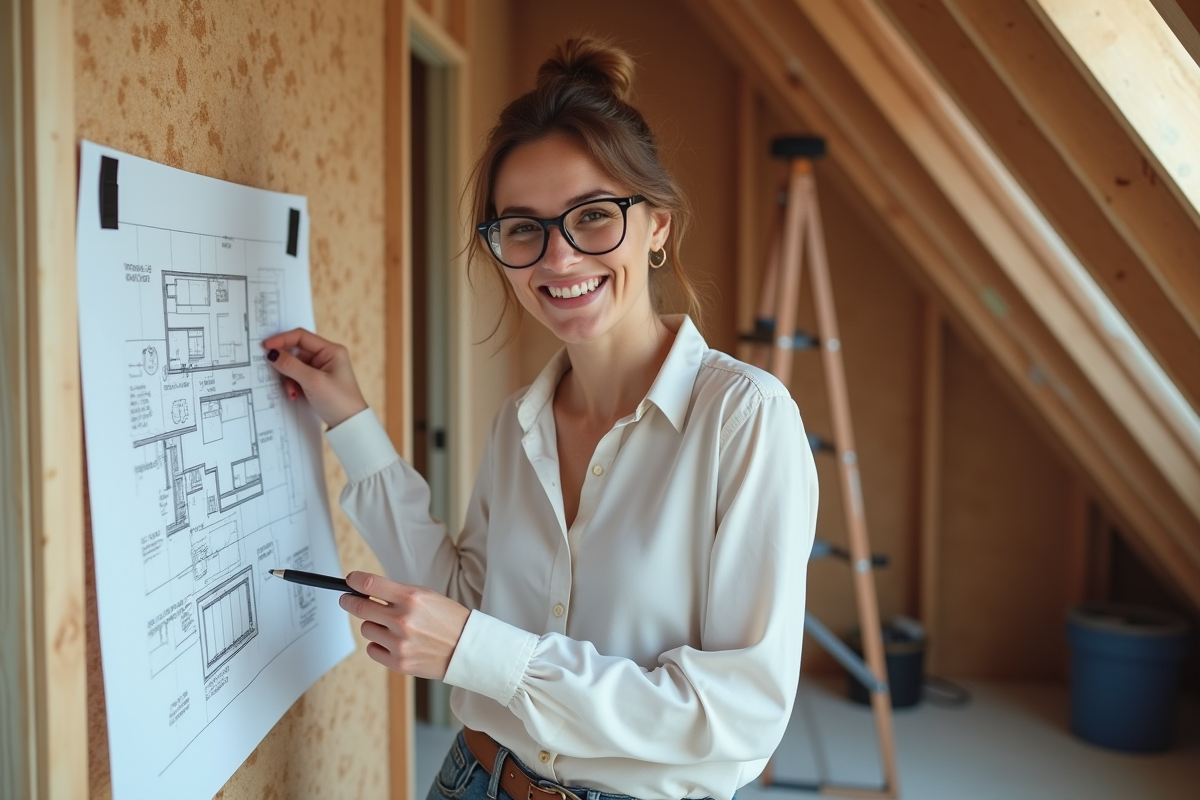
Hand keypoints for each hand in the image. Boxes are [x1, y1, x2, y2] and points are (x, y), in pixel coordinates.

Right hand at [261, 328, 367, 427]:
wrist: (349, 425)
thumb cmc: (339, 401)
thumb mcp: (313, 381)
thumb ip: (291, 365)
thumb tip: (272, 353)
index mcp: (331, 351)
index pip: (301, 337)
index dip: (282, 339)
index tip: (266, 346)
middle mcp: (326, 357)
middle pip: (296, 352)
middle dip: (286, 365)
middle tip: (276, 374)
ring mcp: (321, 369)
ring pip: (294, 366)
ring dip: (289, 379)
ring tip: (292, 392)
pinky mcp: (316, 381)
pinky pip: (297, 377)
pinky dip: (293, 385)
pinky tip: (295, 395)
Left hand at [340, 571, 470, 680]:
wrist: (466, 648)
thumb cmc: (447, 619)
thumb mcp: (427, 596)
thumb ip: (397, 593)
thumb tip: (365, 591)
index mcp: (411, 598)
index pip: (370, 585)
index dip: (354, 581)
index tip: (350, 581)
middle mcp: (403, 620)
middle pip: (360, 608)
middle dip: (349, 601)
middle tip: (347, 600)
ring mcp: (399, 643)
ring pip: (366, 629)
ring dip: (374, 626)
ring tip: (393, 627)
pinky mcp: (398, 663)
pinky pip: (372, 649)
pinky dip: (379, 645)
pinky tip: (395, 642)